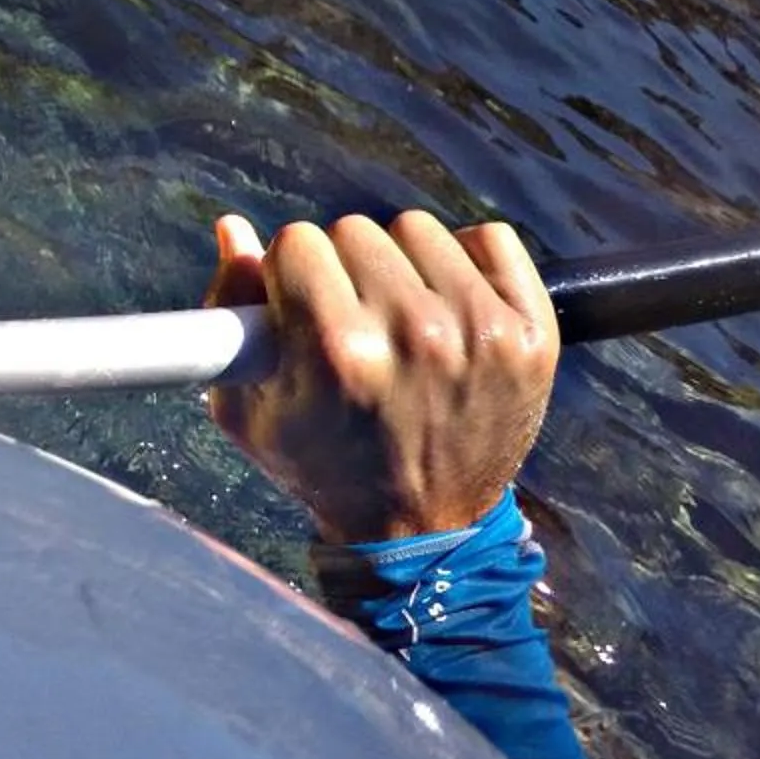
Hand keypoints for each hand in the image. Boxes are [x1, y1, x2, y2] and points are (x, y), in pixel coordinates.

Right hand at [204, 210, 557, 544]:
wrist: (422, 529)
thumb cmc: (324, 466)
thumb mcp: (247, 408)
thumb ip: (228, 311)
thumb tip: (233, 229)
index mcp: (338, 349)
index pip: (297, 240)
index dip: (289, 272)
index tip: (298, 305)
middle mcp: (414, 333)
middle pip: (355, 230)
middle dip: (340, 267)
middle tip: (348, 315)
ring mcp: (482, 332)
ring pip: (418, 231)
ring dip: (400, 262)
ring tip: (398, 313)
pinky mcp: (531, 336)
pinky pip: (493, 240)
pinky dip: (468, 260)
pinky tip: (449, 301)